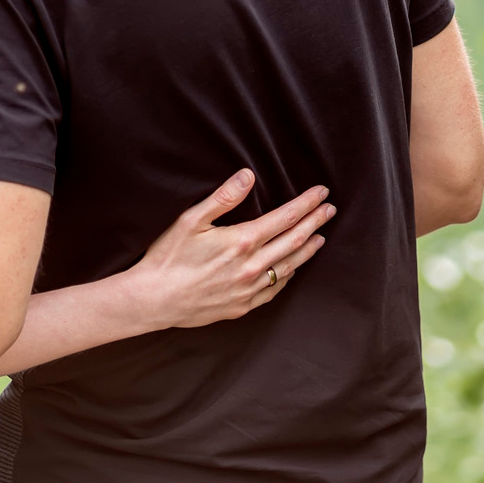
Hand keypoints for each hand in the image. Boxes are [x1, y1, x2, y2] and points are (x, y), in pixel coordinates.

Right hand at [124, 171, 334, 330]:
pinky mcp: (242, 306)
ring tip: (320, 237)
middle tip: (330, 210)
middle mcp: (252, 267)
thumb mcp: (191, 220)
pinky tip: (292, 269)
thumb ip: (223, 197)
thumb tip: (248, 175)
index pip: (285, 218)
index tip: (322, 193)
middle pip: (294, 240)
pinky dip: (288, 276)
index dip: (306, 204)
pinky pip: (274, 290)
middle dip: (315, 222)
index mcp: (242, 241)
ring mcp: (249, 289)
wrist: (154, 300)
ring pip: (289, 266)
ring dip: (308, 249)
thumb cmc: (168, 257)